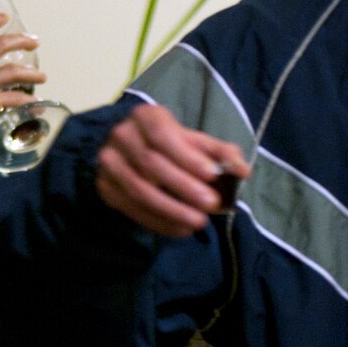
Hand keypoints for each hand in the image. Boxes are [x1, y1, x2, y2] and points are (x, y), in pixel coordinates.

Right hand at [94, 102, 248, 237]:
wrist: (131, 151)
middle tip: (211, 205)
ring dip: (171, 209)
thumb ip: (220, 153)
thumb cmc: (171, 145)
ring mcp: (109, 163)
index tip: (212, 176)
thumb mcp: (195, 142)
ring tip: (198, 222)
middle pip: (151, 165)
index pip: (163, 135)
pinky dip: (158, 222)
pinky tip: (180, 229)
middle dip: (183, 187)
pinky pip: (131, 208)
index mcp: (145, 117)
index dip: (187, 157)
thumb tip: (242, 170)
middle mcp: (122, 136)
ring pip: (139, 189)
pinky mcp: (105, 187)